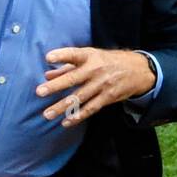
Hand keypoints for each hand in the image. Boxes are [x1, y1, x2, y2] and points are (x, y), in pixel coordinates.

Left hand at [35, 46, 155, 124]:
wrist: (138, 70)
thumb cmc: (108, 62)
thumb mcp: (90, 58)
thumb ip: (67, 66)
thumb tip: (47, 74)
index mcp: (90, 56)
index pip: (74, 54)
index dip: (61, 55)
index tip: (48, 58)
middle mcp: (96, 70)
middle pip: (73, 78)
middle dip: (56, 86)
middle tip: (39, 92)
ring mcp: (102, 85)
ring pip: (79, 97)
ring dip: (62, 107)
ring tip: (47, 114)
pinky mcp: (108, 97)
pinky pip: (91, 109)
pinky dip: (78, 116)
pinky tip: (66, 122)